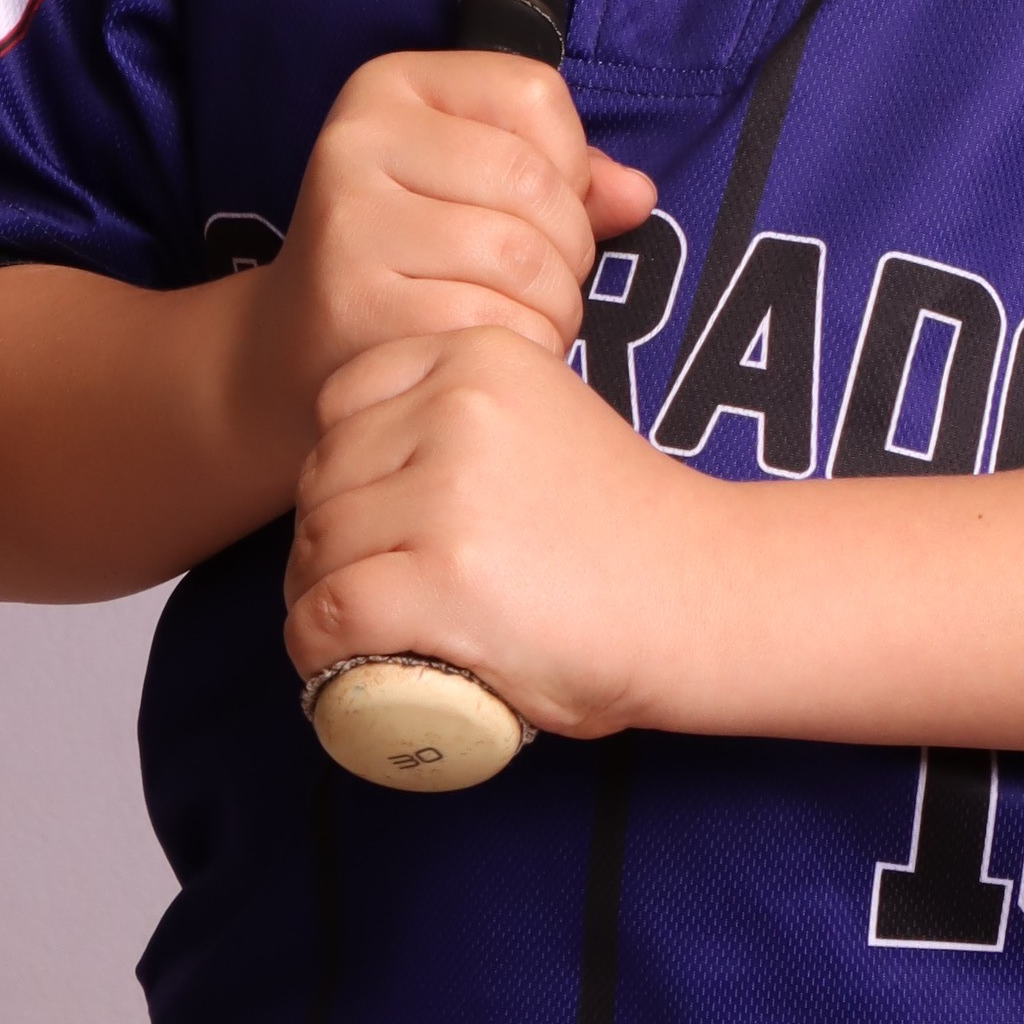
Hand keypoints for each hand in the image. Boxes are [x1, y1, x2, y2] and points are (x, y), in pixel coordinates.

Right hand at [236, 51, 655, 466]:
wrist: (296, 352)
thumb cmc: (411, 258)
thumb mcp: (474, 187)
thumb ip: (566, 178)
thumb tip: (638, 195)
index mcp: (390, 85)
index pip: (534, 93)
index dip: (570, 163)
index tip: (546, 211)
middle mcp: (357, 138)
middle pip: (532, 179)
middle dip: (570, 249)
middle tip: (547, 288)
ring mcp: (349, 219)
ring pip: (519, 255)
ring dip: (553, 307)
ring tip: (526, 321)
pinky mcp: (355, 301)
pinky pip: (487, 320)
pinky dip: (518, 346)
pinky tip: (491, 351)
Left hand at [284, 324, 729, 743]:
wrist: (705, 598)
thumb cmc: (627, 530)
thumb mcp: (546, 420)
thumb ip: (469, 417)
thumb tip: (372, 470)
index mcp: (480, 357)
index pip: (343, 397)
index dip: (345, 466)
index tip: (378, 518)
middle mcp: (457, 407)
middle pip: (324, 478)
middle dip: (328, 540)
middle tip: (369, 590)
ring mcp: (446, 493)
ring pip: (318, 547)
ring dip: (318, 598)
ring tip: (360, 633)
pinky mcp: (439, 580)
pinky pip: (330, 613)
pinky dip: (318, 649)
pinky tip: (338, 666)